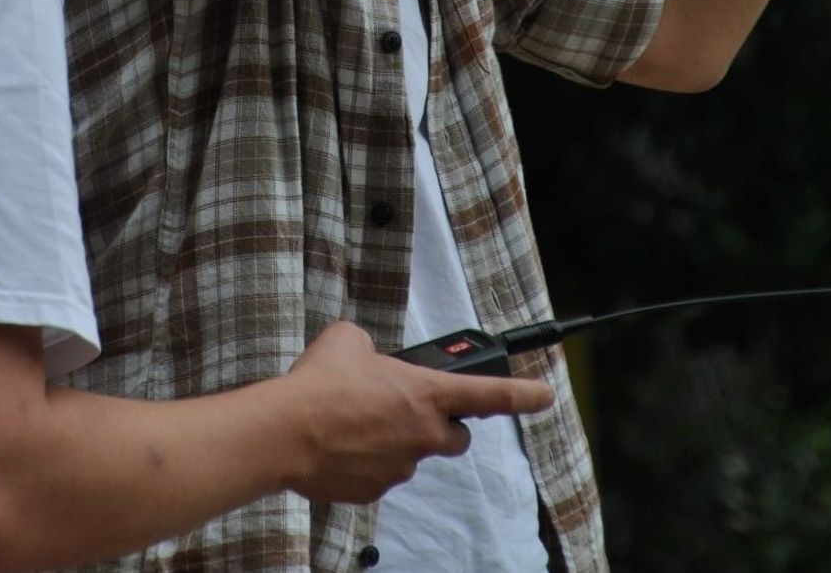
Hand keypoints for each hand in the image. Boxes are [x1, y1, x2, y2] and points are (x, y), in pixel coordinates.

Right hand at [280, 321, 552, 503]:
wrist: (287, 430)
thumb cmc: (319, 382)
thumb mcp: (348, 339)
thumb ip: (368, 346)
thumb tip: (364, 355)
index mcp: (425, 393)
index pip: (488, 394)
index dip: (522, 394)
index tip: (544, 395)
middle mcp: (422, 434)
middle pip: (456, 437)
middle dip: (442, 425)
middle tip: (410, 409)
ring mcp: (400, 467)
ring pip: (413, 454)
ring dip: (395, 439)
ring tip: (353, 421)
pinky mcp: (374, 490)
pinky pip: (380, 473)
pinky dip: (367, 460)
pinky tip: (340, 443)